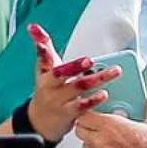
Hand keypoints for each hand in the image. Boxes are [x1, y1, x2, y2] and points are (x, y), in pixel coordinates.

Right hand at [27, 23, 120, 140]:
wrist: (40, 121)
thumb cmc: (47, 89)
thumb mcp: (43, 68)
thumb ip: (43, 47)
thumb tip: (33, 26)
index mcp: (44, 72)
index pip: (42, 59)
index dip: (42, 50)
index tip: (43, 44)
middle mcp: (50, 86)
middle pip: (60, 74)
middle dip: (74, 66)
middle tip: (88, 60)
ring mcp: (59, 100)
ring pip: (78, 88)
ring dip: (96, 79)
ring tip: (112, 71)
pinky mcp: (69, 113)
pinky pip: (82, 106)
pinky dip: (93, 100)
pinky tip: (104, 94)